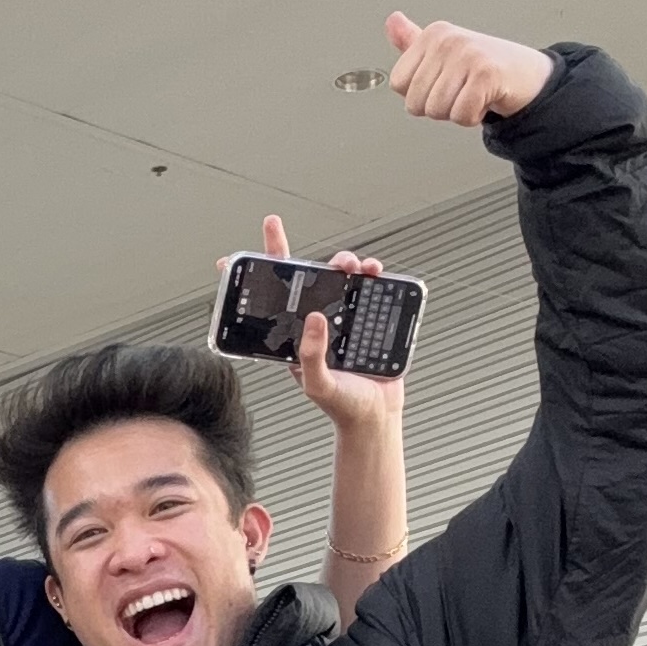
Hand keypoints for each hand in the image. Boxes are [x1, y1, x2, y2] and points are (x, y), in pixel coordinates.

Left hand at [221, 215, 402, 425]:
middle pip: (317, 278)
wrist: (375, 418)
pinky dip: (376, 277)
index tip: (269, 226)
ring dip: (352, 265)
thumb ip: (311, 356)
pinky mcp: (369, 322)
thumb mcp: (316, 384)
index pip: (280, 290)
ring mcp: (345, 320)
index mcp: (297, 333)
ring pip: (345, 280)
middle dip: (325, 261)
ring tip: (360, 267)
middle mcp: (318, 322)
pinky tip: (377, 274)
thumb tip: (314, 318)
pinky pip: (371, 291)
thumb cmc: (340, 406)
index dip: (271, 258)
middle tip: (338, 262)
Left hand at [385, 12, 554, 126]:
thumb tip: (392, 21)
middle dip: (437, 107)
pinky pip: (461, 116)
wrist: (524, 73)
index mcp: (432, 35)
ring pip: (437, 111)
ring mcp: (467, 55)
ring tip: (471, 94)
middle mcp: (448, 41)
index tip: (441, 82)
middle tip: (460, 90)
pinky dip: (472, 117)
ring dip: (455, 113)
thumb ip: (412, 43)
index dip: (418, 94)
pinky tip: (484, 100)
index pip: (398, 84)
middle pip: (415, 102)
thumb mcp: (441, 51)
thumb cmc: (479, 65)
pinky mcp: (486, 74)